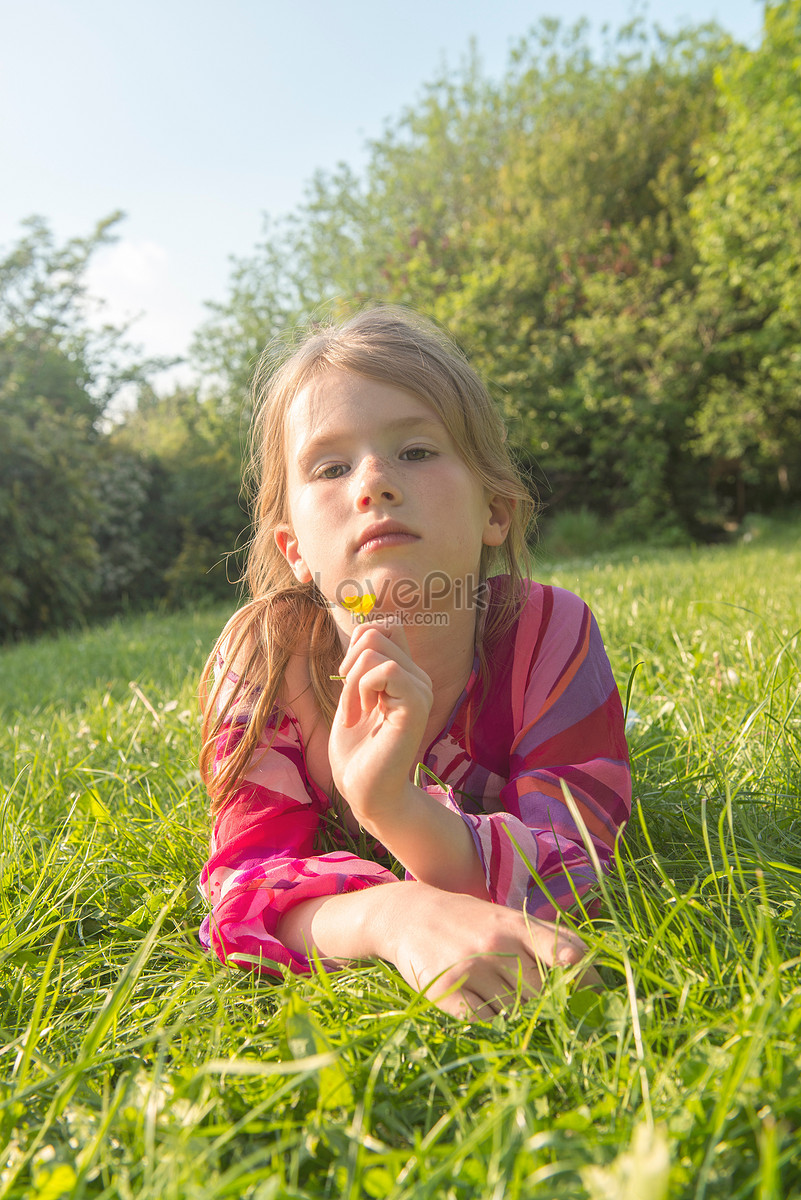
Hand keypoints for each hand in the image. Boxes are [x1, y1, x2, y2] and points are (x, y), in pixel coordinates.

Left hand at [328, 621, 432, 828]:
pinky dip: (361, 689)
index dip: (358, 643)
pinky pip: (387, 670)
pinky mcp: (416, 705)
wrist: (365, 792)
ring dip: (351, 681)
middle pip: (377, 633)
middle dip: (349, 663)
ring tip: (352, 714)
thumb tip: (362, 630)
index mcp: (406, 676)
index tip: (346, 680)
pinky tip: (360, 716)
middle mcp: (419, 679)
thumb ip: (362, 665)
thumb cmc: (357, 751)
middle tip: (348, 701)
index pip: (386, 628)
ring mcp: (420, 691)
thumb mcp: (354, 696)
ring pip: (375, 648)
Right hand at [384, 883, 598, 1020]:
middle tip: (549, 1018)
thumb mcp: (507, 919)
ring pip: (515, 1014)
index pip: (566, 952)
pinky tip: (484, 1010)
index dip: (587, 981)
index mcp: (517, 926)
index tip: (596, 1001)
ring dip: (517, 1019)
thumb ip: (547, 938)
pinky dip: (490, 1025)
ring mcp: (470, 969)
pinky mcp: (445, 992)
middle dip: (550, 1010)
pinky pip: (483, 1023)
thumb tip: (589, 970)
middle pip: (543, 995)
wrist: (409, 914)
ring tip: (505, 1006)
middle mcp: (496, 946)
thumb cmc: (470, 922)